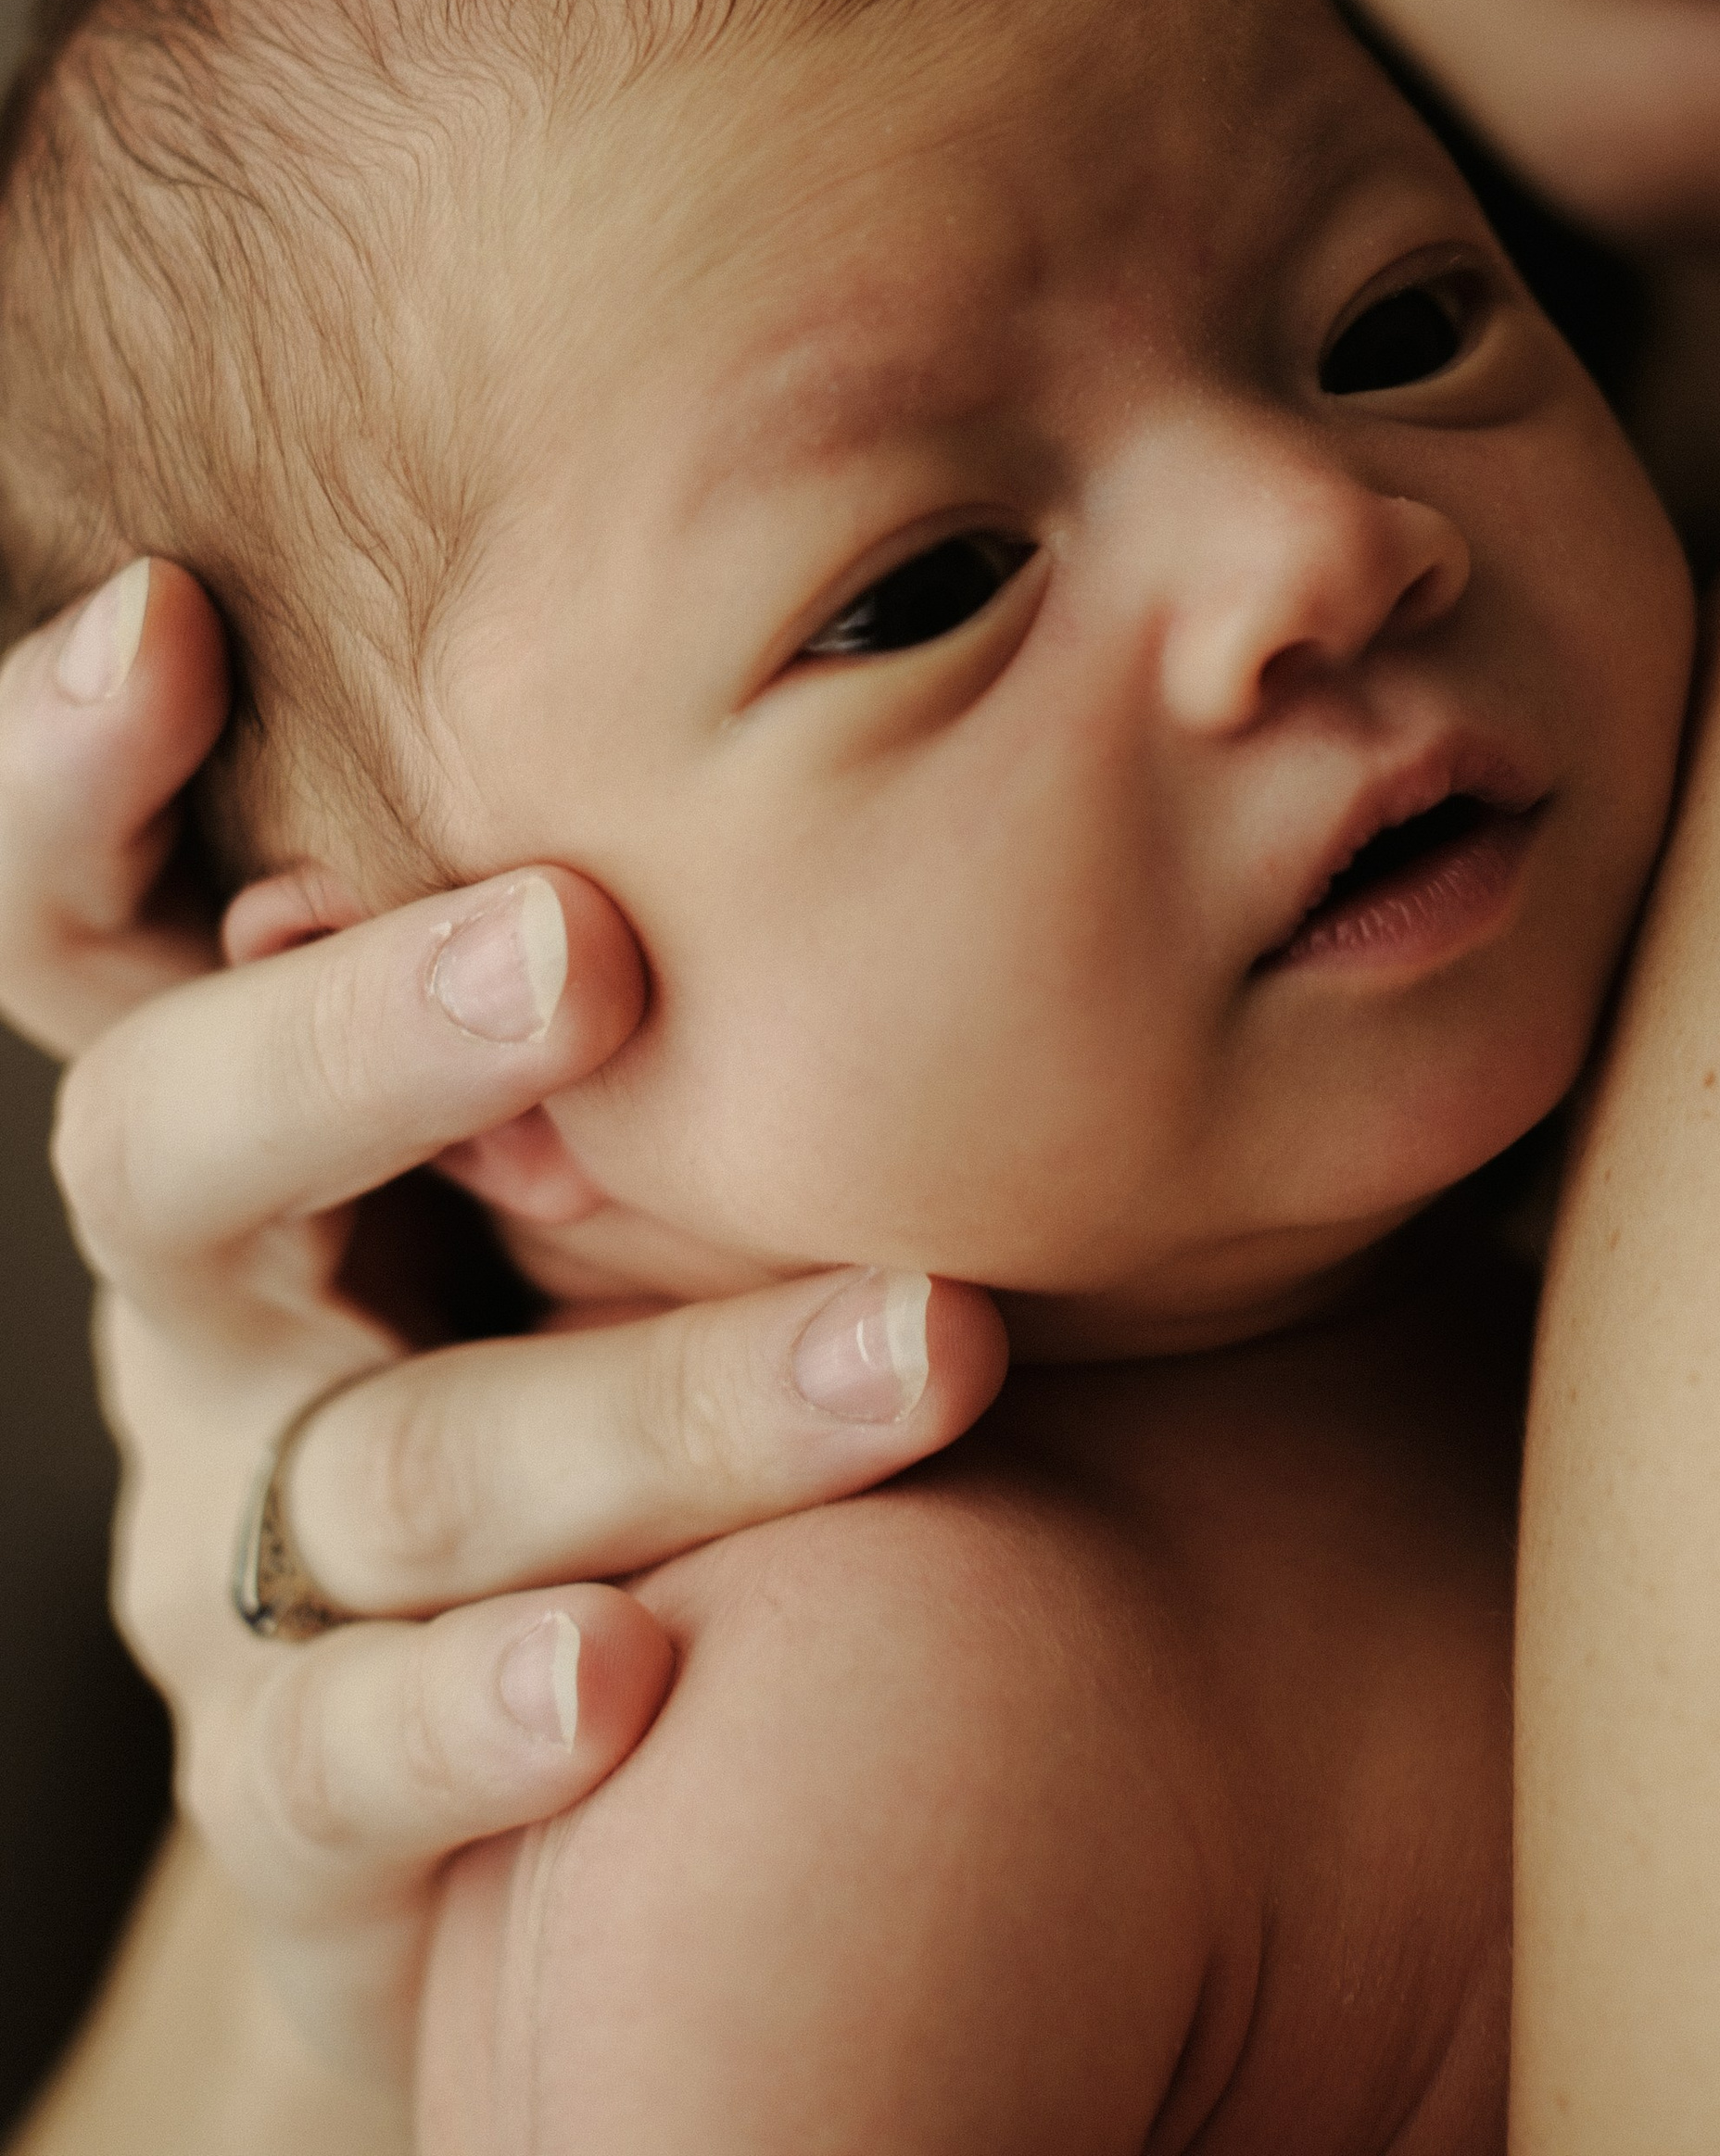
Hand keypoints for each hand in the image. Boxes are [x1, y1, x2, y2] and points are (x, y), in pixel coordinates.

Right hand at [0, 560, 1007, 2084]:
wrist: (591, 1785)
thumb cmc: (642, 1338)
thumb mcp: (625, 1140)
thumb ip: (660, 967)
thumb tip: (880, 647)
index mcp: (262, 1123)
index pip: (110, 928)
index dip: (74, 785)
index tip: (164, 616)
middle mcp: (215, 1319)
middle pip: (175, 1151)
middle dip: (359, 1040)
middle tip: (582, 947)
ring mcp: (237, 1571)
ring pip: (389, 1463)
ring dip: (655, 1398)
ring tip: (926, 1353)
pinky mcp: (295, 1812)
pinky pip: (347, 1763)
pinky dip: (480, 1710)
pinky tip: (625, 1675)